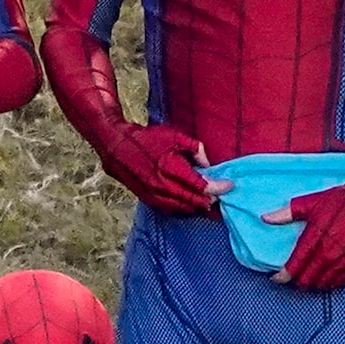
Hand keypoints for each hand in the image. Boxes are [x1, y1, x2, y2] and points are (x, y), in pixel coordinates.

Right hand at [99, 124, 219, 216]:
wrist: (116, 146)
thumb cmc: (146, 138)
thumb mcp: (174, 136)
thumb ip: (195, 148)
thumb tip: (207, 163)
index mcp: (171, 168)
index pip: (200, 185)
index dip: (217, 187)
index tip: (229, 185)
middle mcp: (162, 184)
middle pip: (193, 200)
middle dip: (209, 199)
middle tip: (221, 195)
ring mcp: (153, 193)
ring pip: (181, 207)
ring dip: (196, 205)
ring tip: (208, 202)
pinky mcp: (146, 197)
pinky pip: (168, 208)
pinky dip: (181, 207)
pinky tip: (189, 204)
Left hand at [270, 179, 344, 292]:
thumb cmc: (341, 201)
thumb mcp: (310, 203)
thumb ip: (286, 213)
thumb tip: (266, 218)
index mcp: (315, 241)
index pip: (293, 268)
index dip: (282, 276)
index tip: (276, 277)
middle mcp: (329, 255)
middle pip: (307, 280)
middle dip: (296, 280)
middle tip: (292, 276)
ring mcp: (344, 261)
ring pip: (323, 284)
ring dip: (314, 283)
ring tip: (308, 277)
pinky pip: (341, 281)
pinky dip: (331, 281)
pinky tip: (327, 276)